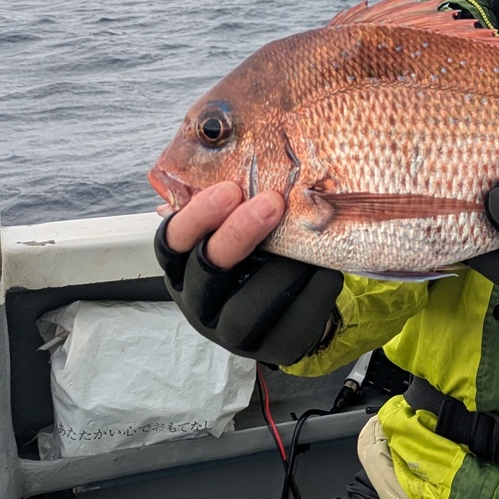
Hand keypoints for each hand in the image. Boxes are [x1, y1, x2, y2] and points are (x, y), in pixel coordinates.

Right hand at [154, 183, 343, 365]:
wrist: (296, 303)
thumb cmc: (262, 250)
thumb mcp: (242, 222)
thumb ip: (240, 197)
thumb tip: (258, 148)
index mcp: (183, 265)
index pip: (171, 241)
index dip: (197, 216)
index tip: (229, 188)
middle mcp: (198, 302)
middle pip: (207, 273)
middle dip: (238, 236)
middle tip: (272, 202)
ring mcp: (230, 334)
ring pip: (243, 309)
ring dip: (280, 269)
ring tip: (308, 239)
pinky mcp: (270, 350)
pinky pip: (289, 325)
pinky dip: (312, 293)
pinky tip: (327, 269)